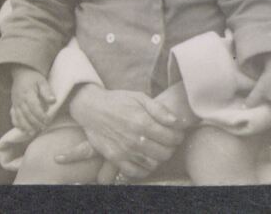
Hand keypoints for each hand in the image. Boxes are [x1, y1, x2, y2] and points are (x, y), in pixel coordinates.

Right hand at [10, 66, 55, 133]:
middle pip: (27, 114)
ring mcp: (15, 104)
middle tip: (43, 128)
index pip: (34, 107)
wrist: (21, 73)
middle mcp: (20, 100)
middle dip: (35, 123)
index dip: (40, 115)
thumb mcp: (42, 81)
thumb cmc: (34, 77)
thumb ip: (46, 91)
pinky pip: (13, 117)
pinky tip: (23, 130)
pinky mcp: (13, 106)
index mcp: (28, 93)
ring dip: (26, 126)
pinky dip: (17, 124)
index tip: (47, 120)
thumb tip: (53, 101)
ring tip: (33, 132)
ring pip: (19, 118)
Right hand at [64, 84, 185, 181]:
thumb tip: (179, 121)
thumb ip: (160, 110)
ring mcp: (125, 152)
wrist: (92, 109)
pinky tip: (147, 158)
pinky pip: (136, 172)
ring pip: (153, 164)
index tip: (178, 133)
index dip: (179, 136)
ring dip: (160, 158)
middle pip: (165, 153)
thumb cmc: (119, 101)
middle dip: (171, 147)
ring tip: (159, 148)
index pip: (171, 137)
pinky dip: (146, 169)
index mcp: (142, 122)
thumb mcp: (140, 97)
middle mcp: (134, 139)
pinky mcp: (115, 159)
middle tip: (169, 141)